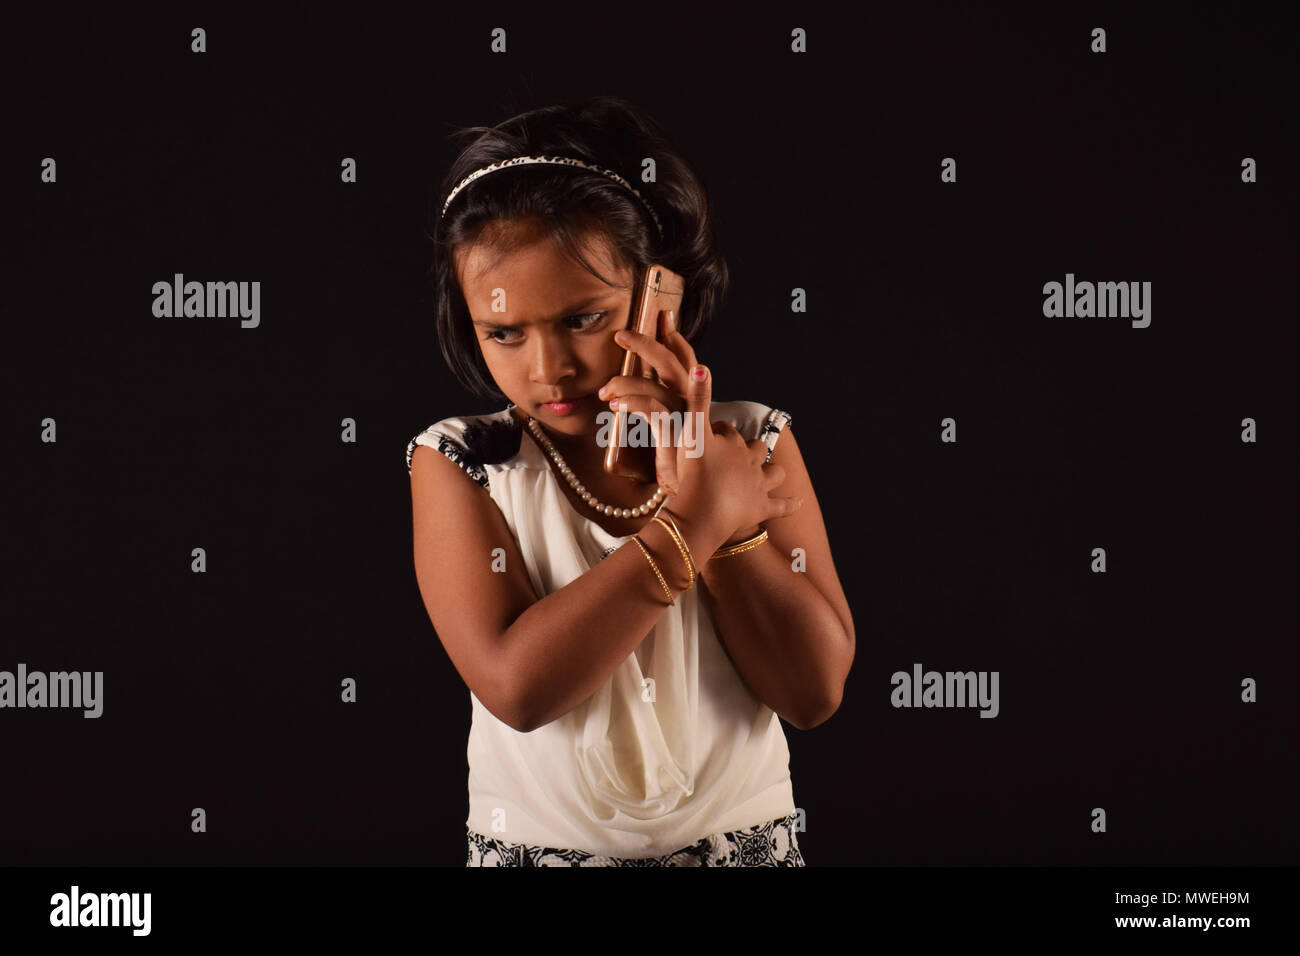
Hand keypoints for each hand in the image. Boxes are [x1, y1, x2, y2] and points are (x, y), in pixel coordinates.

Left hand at [596, 309, 690, 494]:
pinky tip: (615, 405)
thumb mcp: (657, 429)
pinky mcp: (674, 435)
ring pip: (655, 386)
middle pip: (671, 363)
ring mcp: (684, 418)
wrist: (683, 495)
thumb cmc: (668, 463)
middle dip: (646, 344)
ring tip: (604, 393)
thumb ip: (646, 406)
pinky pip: (652, 410)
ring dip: (626, 382)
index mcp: (687, 398)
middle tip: (620, 335)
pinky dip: (633, 402)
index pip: (684, 359)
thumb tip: (618, 390)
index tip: (662, 315)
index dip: (674, 336)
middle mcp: (690, 403)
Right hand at [666, 359, 802, 550]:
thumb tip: (702, 366)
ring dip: (772, 470)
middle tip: (736, 453)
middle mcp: (751, 462)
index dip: (717, 430)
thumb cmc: (694, 471)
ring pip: (773, 473)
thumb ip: (697, 400)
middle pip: (755, 449)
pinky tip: (799, 503)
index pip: (727, 430)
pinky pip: (780, 507)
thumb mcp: (692, 432)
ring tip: (771, 470)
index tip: (706, 433)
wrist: (702, 512)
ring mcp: (758, 486)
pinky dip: (789, 504)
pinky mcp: (760, 509)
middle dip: (749, 448)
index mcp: (734, 443)